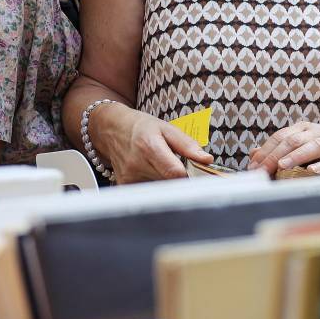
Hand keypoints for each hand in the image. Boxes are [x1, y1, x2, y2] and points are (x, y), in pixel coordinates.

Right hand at [90, 103, 212, 183]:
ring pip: (159, 189)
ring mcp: (129, 177)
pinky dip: (155, 185)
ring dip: (167, 182)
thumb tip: (206, 160)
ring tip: (162, 168)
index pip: (175, 173)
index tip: (195, 173)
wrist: (113, 129)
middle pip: (169, 183)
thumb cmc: (141, 127)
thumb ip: (188, 145)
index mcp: (149, 147)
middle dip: (179, 179)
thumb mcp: (167, 128)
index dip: (188, 176)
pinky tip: (152, 174)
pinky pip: (148, 191)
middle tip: (181, 169)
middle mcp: (136, 164)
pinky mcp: (124, 186)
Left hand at [246, 121, 319, 176]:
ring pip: (312, 147)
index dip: (265, 151)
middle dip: (274, 156)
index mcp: (304, 129)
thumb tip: (253, 154)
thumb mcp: (303, 142)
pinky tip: (313, 171)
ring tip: (282, 165)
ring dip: (296, 156)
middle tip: (260, 170)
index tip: (252, 166)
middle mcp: (316, 134)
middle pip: (292, 141)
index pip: (280, 137)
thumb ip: (279, 148)